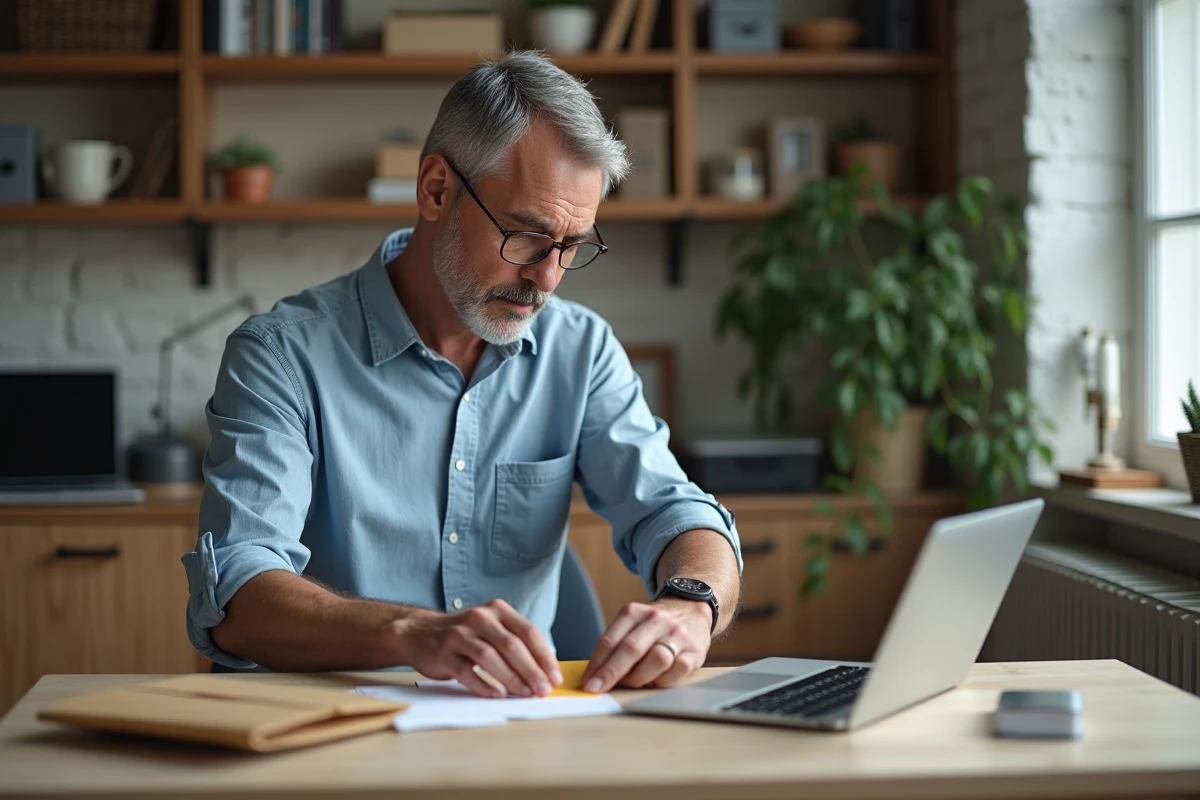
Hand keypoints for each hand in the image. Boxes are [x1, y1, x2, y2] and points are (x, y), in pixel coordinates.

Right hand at [399, 599, 561, 698]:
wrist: (419, 633)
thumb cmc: (464, 635)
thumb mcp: (491, 628)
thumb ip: (515, 643)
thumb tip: (544, 671)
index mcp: (497, 610)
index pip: (528, 632)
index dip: (544, 656)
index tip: (555, 677)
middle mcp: (479, 618)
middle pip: (512, 645)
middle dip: (532, 670)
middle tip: (543, 690)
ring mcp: (459, 635)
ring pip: (490, 658)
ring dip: (511, 678)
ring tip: (524, 694)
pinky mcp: (443, 654)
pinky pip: (466, 672)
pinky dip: (483, 685)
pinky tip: (496, 695)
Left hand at [580, 598, 711, 693]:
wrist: (691, 611)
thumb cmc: (654, 627)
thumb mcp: (632, 626)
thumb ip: (615, 647)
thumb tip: (596, 677)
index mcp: (634, 612)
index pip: (610, 640)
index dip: (597, 664)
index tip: (588, 683)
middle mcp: (656, 620)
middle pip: (631, 648)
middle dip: (612, 672)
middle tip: (598, 689)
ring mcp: (677, 634)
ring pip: (656, 660)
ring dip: (640, 677)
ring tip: (634, 682)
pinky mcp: (694, 650)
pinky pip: (677, 670)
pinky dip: (663, 680)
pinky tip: (656, 680)